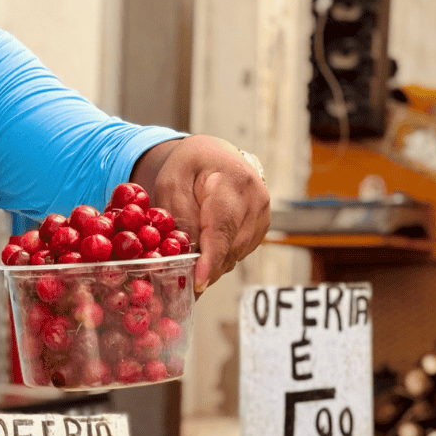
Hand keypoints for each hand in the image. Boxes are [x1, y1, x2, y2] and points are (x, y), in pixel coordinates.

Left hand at [139, 135, 269, 293]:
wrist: (213, 154)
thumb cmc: (190, 165)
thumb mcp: (173, 184)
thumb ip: (180, 217)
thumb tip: (186, 256)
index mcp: (234, 182)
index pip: (224, 227)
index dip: (211, 258)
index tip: (198, 281)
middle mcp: (257, 200)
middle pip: (231, 246)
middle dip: (206, 267)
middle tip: (178, 281)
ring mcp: (263, 214)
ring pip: (236, 254)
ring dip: (212, 263)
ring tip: (187, 259)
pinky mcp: (261, 226)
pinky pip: (239, 251)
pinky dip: (221, 256)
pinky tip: (204, 249)